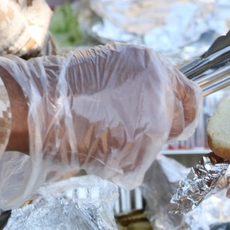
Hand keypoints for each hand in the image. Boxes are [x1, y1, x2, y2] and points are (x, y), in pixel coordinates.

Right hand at [0, 43, 200, 206]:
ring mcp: (154, 120)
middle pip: (179, 124)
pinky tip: (100, 149)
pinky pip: (140, 164)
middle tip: (132, 133)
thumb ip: (140, 83)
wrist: (38, 105)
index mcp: (154, 65)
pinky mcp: (141, 147)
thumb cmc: (63, 87)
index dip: (183, 111)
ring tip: (106, 136)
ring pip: (159, 146)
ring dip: (139, 148)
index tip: (177, 122)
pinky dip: (124, 164)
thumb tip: (156, 103)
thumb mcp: (110, 68)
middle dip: (162, 133)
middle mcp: (160, 90)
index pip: (191, 94)